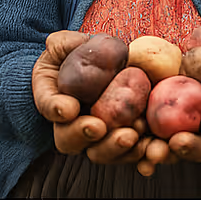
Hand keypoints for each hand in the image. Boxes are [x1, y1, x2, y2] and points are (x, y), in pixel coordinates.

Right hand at [31, 31, 147, 165]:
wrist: (106, 69)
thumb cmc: (82, 57)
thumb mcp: (67, 45)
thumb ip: (62, 44)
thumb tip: (55, 45)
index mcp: (55, 100)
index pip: (48, 106)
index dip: (56, 109)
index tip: (69, 108)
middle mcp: (71, 126)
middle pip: (70, 141)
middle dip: (85, 135)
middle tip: (99, 127)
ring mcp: (99, 137)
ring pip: (100, 152)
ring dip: (114, 148)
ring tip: (131, 136)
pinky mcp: (125, 140)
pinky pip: (130, 154)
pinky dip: (142, 154)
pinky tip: (152, 149)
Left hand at [136, 47, 200, 174]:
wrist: (184, 47)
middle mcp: (199, 130)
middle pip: (198, 148)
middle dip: (190, 147)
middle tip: (179, 142)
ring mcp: (172, 132)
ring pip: (168, 151)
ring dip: (161, 153)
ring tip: (153, 152)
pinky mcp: (146, 128)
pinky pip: (140, 143)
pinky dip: (135, 149)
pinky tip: (132, 151)